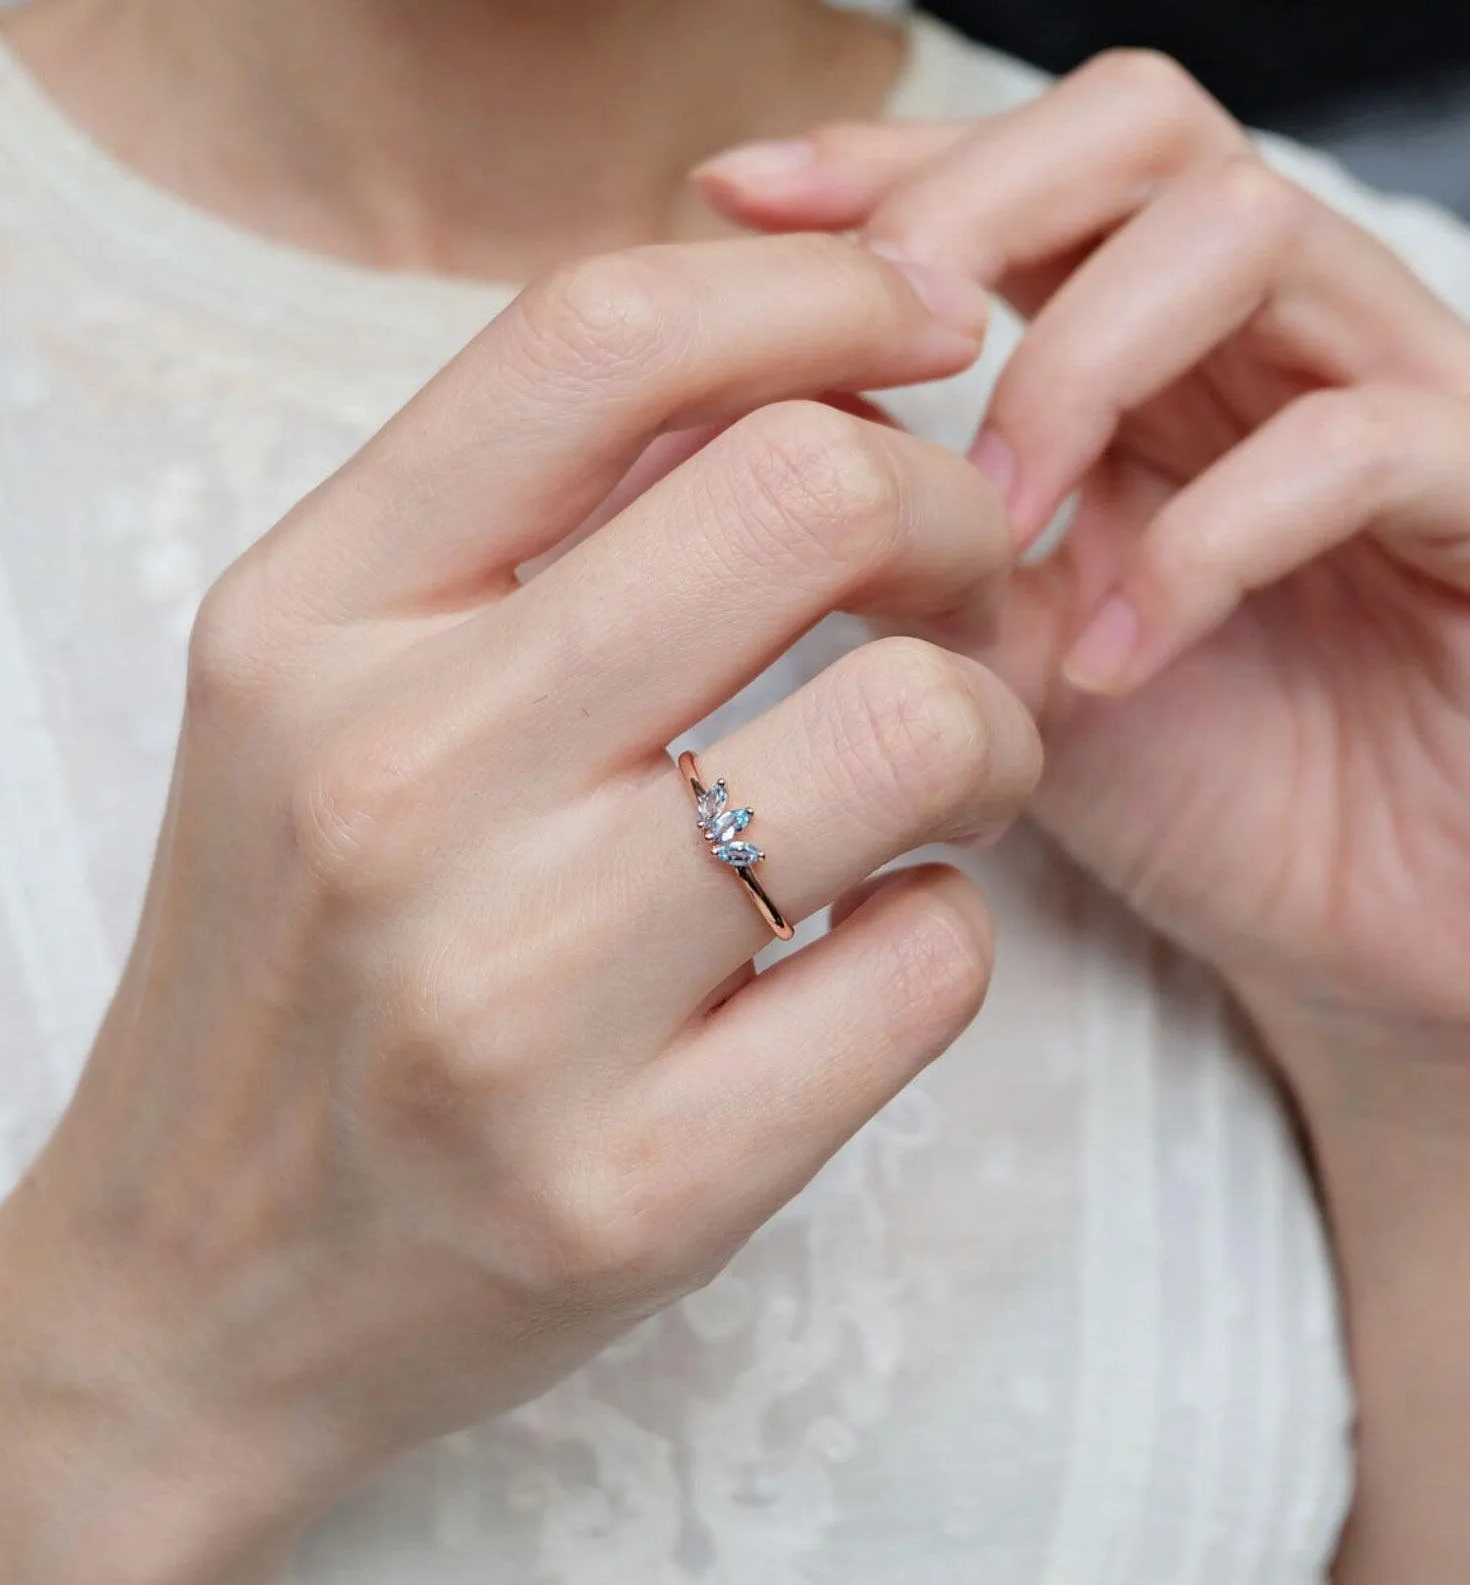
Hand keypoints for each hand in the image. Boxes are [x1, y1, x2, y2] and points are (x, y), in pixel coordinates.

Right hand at [0, 232, 1039, 1584]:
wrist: (194, 1288)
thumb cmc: (292, 969)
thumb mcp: (321, 700)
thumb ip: (520, 528)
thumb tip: (794, 383)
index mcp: (304, 629)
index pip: (598, 342)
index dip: (814, 292)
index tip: (927, 326)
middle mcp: (391, 785)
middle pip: (809, 497)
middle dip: (956, 516)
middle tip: (963, 583)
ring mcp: (510, 1002)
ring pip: (917, 725)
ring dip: (990, 730)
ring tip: (939, 778)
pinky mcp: (635, 1187)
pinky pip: (929, 962)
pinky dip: (939, 927)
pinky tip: (855, 949)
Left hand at [697, 50, 1469, 1057]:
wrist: (1347, 921)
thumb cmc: (1177, 777)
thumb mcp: (1001, 646)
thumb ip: (902, 535)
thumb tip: (747, 424)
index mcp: (1150, 352)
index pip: (1026, 172)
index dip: (880, 163)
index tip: (734, 200)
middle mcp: (1265, 341)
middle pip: (1140, 125)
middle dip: (977, 207)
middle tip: (881, 341)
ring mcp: (1389, 400)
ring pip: (1244, 233)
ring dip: (1077, 369)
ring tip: (994, 533)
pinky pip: (1357, 445)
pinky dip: (1202, 544)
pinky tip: (1114, 665)